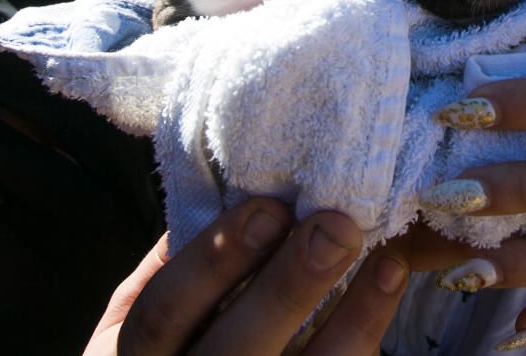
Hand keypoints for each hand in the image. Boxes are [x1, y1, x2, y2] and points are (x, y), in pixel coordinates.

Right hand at [84, 197, 408, 355]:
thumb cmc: (173, 333)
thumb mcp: (157, 299)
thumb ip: (185, 254)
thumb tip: (242, 187)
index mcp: (136, 355)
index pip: (164, 311)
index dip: (216, 259)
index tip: (271, 208)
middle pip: (234, 350)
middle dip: (288, 286)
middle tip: (336, 226)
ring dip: (351, 317)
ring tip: (385, 261)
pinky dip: (366, 334)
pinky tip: (389, 285)